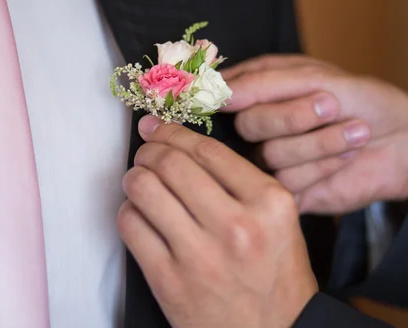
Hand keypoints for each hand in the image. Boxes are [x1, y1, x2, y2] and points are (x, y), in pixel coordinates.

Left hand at [118, 116, 317, 327]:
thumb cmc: (274, 276)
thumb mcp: (279, 220)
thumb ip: (240, 181)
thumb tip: (184, 145)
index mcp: (269, 202)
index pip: (207, 149)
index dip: (174, 132)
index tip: (158, 126)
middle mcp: (236, 225)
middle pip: (171, 163)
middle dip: (149, 150)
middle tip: (146, 152)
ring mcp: (200, 255)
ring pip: (144, 189)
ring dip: (134, 177)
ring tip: (139, 180)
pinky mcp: (169, 281)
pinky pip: (130, 226)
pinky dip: (128, 212)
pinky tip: (139, 214)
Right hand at [221, 55, 407, 213]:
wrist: (404, 141)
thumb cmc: (362, 99)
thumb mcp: (317, 77)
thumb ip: (267, 83)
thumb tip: (218, 92)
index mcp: (260, 90)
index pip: (227, 91)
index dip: (233, 95)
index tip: (245, 97)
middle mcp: (259, 126)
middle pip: (247, 125)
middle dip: (293, 116)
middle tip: (331, 106)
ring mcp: (271, 161)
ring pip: (271, 155)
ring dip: (320, 142)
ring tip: (355, 131)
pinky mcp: (289, 190)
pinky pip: (289, 182)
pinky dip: (324, 166)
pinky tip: (347, 157)